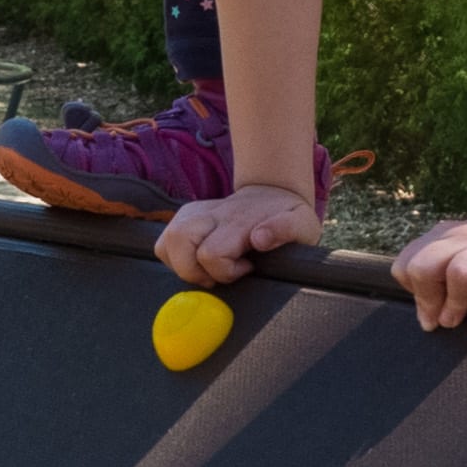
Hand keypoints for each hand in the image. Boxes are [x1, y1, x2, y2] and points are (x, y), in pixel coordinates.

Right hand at [157, 185, 319, 285]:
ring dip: (181, 264)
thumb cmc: (288, 216)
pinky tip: (195, 260)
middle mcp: (212, 214)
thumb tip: (258, 239)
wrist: (273, 192)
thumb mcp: (301, 223)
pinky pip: (165, 241)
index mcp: (238, 221)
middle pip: (179, 242)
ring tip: (205, 269)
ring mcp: (195, 212)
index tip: (246, 268)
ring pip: (167, 241)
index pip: (211, 253)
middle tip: (218, 274)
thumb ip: (284, 229)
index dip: (225, 272)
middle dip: (193, 270)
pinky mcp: (186, 215)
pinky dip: (173, 257)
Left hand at [392, 219, 466, 330]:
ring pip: (461, 271)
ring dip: (457, 303)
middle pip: (425, 266)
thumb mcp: (462, 267)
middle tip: (444, 321)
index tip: (431, 310)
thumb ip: (437, 285)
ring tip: (461, 318)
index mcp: (445, 237)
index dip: (414, 292)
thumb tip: (425, 320)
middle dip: (430, 300)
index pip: (407, 264)